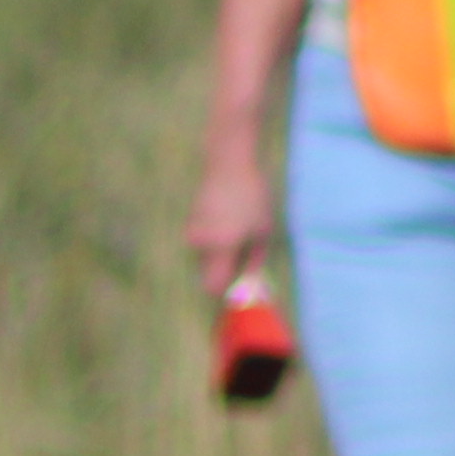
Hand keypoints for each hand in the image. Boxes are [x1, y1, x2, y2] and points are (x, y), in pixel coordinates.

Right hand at [183, 139, 273, 304]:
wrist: (229, 163)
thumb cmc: (253, 197)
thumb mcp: (263, 230)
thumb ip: (255, 260)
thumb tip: (250, 280)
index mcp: (220, 247)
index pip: (212, 286)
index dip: (225, 291)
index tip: (239, 287)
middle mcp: (201, 243)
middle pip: (207, 273)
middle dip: (224, 272)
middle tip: (244, 259)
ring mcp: (193, 230)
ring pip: (205, 256)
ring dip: (219, 254)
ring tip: (238, 233)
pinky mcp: (191, 219)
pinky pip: (203, 240)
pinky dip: (214, 239)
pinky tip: (229, 220)